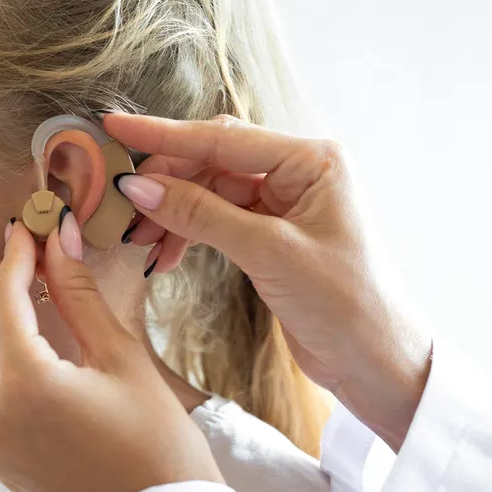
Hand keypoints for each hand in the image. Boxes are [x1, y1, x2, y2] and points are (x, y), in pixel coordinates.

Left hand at [0, 220, 223, 491]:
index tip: (31, 231)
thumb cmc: (158, 443)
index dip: (15, 254)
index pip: (1, 298)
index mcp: (26, 385)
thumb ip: (80, 295)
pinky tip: (6, 353)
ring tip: (5, 312)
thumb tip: (58, 240)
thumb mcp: (123, 359)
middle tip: (12, 270)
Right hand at [105, 112, 431, 449]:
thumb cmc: (345, 303)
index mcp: (312, 160)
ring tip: (137, 239)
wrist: (378, 362)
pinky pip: (216, 220)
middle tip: (118, 202)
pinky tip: (163, 255)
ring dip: (171, 212)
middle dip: (164, 181)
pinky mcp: (272, 235)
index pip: (222, 138)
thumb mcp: (268, 253)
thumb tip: (139, 187)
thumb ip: (201, 215)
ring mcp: (285, 204)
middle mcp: (299, 173)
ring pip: (209, 192)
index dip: (163, 135)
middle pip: (212, 161)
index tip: (114, 129)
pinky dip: (187, 233)